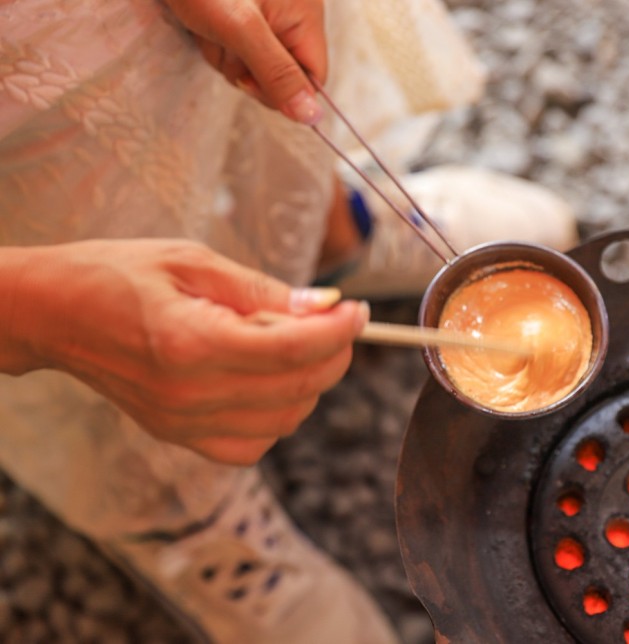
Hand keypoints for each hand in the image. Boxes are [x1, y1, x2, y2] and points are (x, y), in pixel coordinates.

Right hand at [5, 239, 365, 464]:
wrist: (54, 314)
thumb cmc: (119, 274)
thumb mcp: (194, 261)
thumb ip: (264, 290)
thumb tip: (326, 306)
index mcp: (192, 343)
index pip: (295, 348)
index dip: (340, 329)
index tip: (357, 309)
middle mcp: (191, 395)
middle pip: (300, 386)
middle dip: (335, 351)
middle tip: (334, 319)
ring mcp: (184, 424)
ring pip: (287, 419)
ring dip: (310, 381)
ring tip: (290, 341)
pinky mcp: (180, 437)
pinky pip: (255, 443)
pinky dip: (279, 414)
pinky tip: (267, 379)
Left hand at [163, 0, 326, 123]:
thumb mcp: (240, 28)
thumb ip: (278, 74)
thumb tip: (314, 118)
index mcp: (305, 15)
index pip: (314, 78)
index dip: (285, 90)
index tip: (250, 80)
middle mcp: (292, 17)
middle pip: (282, 75)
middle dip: (248, 70)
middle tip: (223, 41)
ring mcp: (266, 17)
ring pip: (255, 66)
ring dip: (227, 58)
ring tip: (208, 28)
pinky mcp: (243, 18)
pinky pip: (238, 51)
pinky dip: (217, 46)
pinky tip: (203, 26)